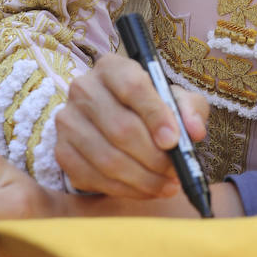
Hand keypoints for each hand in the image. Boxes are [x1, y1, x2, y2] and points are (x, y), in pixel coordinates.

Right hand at [55, 55, 209, 199]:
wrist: (119, 124)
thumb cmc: (151, 109)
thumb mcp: (177, 101)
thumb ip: (190, 111)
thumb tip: (194, 132)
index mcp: (112, 67)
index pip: (132, 87)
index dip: (155, 116)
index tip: (174, 141)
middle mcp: (84, 89)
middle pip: (120, 128)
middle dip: (154, 157)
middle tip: (176, 172)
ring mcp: (68, 120)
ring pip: (107, 158)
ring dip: (142, 178)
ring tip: (167, 185)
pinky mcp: (62, 151)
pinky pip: (93, 177)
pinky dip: (124, 189)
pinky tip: (145, 189)